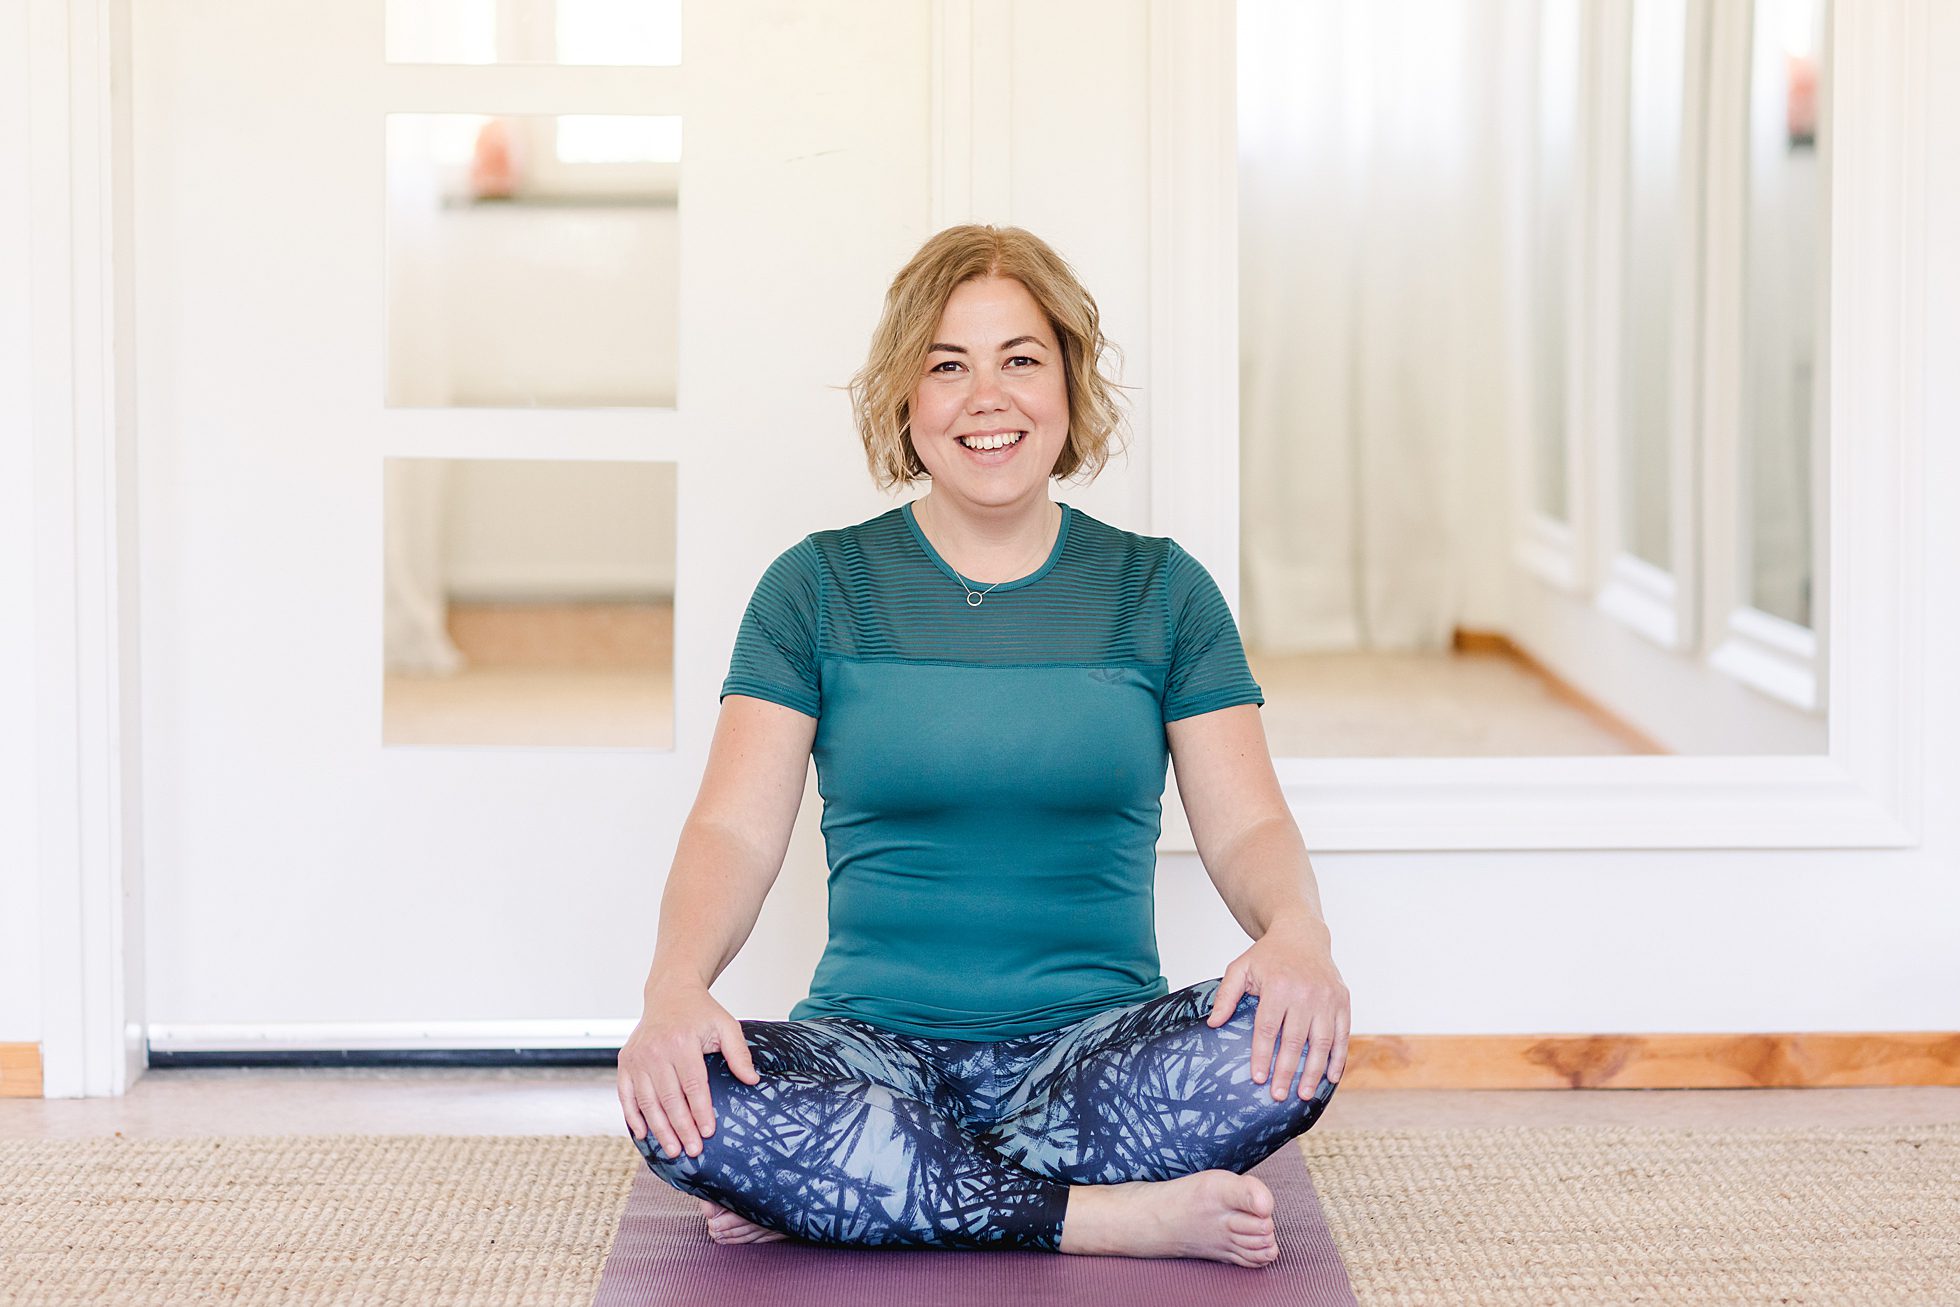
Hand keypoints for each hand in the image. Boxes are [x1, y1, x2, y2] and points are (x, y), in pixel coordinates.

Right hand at [617, 978, 759, 1158]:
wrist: (669, 994)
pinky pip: (626, 1095)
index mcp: (682, 1042)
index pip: (693, 1085)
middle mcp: (656, 1050)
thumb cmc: (701, 1013)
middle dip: (682, 1128)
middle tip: (693, 1151)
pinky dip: (633, 1116)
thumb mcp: (726, 1025)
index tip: (709, 1132)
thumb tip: (752, 1080)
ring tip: (673, 1150)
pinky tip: (644, 1135)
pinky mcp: (625, 1062)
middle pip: (670, 1098)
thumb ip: (738, 1053)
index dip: (701, 1111)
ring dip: (660, 1129)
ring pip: (648, 1102)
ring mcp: (637, 1057)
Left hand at [1206, 915, 1350, 1100]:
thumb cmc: (1268, 956)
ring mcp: (1328, 998)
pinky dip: (1339, 1058)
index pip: (1268, 1028)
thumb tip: (1213, 1024)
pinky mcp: (1343, 1001)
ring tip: (1304, 1095)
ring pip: (1322, 1042)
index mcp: (1278, 985)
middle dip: (1287, 1071)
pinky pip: (1343, 1035)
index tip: (1258, 1079)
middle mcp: (1306, 993)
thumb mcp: (1240, 967)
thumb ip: (1226, 995)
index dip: (1262, 1055)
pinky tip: (1331, 1078)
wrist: (1302, 935)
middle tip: (1279, 1096)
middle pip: (1295, 1040)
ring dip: (1314, 1072)